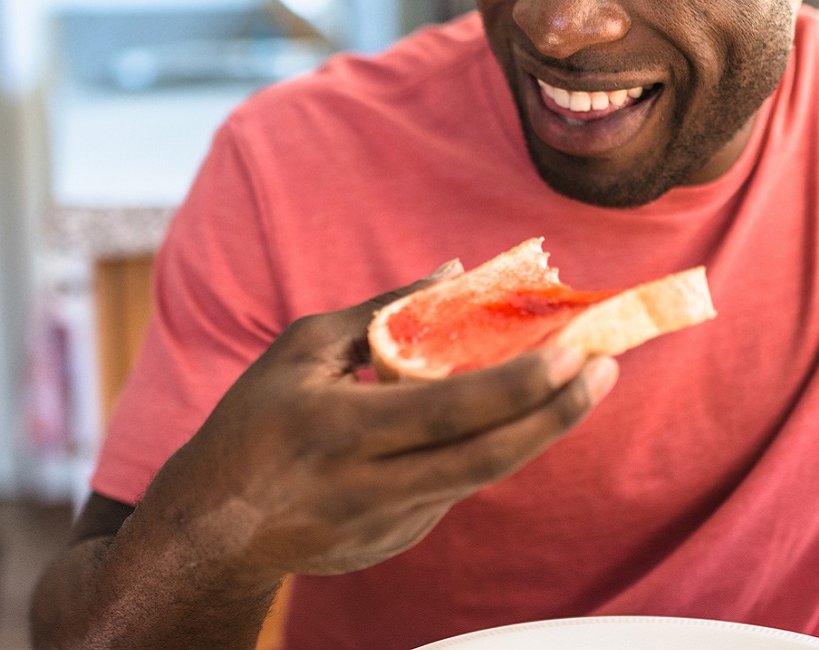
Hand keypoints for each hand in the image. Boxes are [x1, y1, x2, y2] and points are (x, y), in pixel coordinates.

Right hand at [132, 268, 619, 582]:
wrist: (211, 532)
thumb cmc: (253, 424)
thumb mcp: (302, 352)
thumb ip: (384, 313)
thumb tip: (457, 273)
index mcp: (340, 430)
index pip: (451, 412)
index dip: (521, 386)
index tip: (575, 354)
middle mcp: (370, 486)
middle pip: (489, 459)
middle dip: (559, 415)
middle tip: (607, 370)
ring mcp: (389, 525)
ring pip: (481, 475)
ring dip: (535, 428)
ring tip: (577, 382)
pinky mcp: (397, 544)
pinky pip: (454, 487)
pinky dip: (484, 449)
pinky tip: (502, 419)